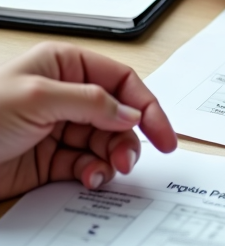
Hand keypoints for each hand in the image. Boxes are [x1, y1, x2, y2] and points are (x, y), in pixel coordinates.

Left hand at [0, 42, 176, 199]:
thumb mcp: (39, 98)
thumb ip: (93, 103)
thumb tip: (133, 115)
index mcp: (65, 66)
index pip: (122, 82)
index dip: (146, 107)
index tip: (164, 135)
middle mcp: (66, 95)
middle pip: (120, 117)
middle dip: (128, 140)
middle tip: (128, 161)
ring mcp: (59, 129)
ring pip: (107, 144)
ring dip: (112, 159)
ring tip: (105, 172)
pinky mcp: (51, 161)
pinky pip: (87, 166)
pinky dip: (93, 174)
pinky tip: (88, 179)